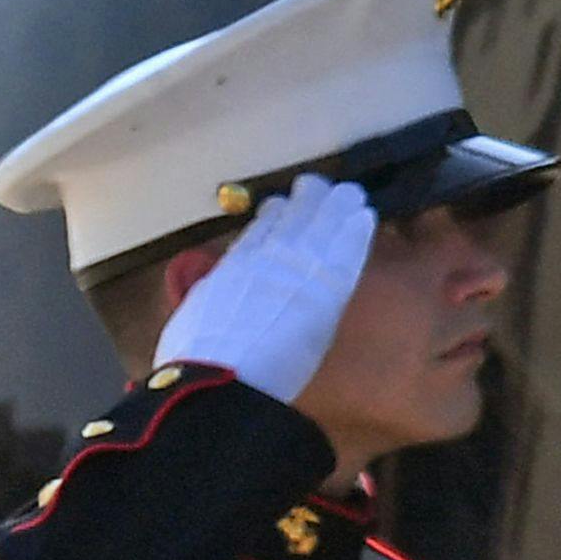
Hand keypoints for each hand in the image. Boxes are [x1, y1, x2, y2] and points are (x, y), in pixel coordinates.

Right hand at [156, 173, 376, 404]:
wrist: (220, 374)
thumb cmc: (196, 356)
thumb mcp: (194, 311)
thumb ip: (209, 289)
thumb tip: (211, 281)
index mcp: (236, 264)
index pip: (260, 229)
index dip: (273, 214)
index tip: (279, 205)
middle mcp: (269, 258)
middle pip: (294, 219)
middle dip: (307, 199)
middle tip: (315, 185)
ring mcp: (299, 269)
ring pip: (323, 226)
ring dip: (336, 205)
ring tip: (347, 192)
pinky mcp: (326, 289)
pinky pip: (347, 250)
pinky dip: (355, 230)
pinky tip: (365, 215)